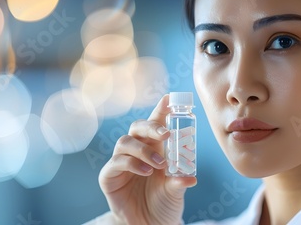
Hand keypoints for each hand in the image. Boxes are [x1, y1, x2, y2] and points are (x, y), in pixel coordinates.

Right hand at [99, 94, 196, 224]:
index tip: (170, 99)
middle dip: (151, 126)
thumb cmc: (163, 203)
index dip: (161, 109)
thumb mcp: (175, 190)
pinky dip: (132, 164)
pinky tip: (146, 172)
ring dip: (143, 150)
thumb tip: (191, 176)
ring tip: (160, 164)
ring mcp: (121, 162)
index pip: (156, 123)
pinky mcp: (109, 176)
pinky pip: (116, 162)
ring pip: (125, 141)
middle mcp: (136, 150)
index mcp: (154, 147)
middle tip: (166, 135)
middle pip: (137, 126)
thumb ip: (180, 181)